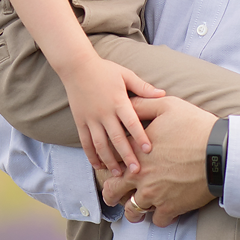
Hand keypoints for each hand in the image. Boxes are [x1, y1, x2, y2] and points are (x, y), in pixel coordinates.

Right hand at [63, 57, 164, 176]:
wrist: (76, 66)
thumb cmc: (104, 69)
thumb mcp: (125, 74)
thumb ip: (143, 87)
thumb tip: (163, 94)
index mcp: (118, 101)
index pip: (131, 122)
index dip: (140, 137)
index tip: (148, 150)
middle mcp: (104, 112)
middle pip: (117, 138)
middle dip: (127, 156)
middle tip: (136, 171)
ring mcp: (91, 118)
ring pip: (100, 144)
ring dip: (109, 160)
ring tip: (117, 173)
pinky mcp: (80, 121)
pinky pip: (85, 141)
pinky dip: (91, 155)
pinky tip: (98, 165)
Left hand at [101, 94, 214, 224]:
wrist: (220, 152)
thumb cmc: (195, 126)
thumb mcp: (167, 106)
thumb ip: (142, 105)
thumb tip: (127, 103)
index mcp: (135, 152)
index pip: (109, 161)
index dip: (109, 164)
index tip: (113, 167)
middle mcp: (140, 176)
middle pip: (112, 192)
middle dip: (112, 195)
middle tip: (115, 196)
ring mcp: (154, 194)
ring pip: (133, 212)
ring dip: (134, 211)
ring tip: (138, 209)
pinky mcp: (171, 208)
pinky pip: (158, 221)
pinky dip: (159, 218)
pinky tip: (162, 212)